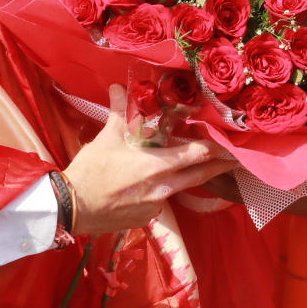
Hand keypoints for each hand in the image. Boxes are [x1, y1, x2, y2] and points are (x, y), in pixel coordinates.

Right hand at [61, 86, 238, 235]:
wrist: (70, 208)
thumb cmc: (91, 170)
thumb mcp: (107, 138)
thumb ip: (120, 113)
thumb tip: (119, 88)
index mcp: (157, 166)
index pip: (196, 154)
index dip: (216, 148)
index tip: (232, 144)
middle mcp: (163, 188)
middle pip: (200, 176)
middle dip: (219, 167)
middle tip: (235, 161)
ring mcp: (156, 207)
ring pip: (178, 189)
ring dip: (187, 179)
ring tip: (192, 169)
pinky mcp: (145, 219)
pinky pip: (160, 203)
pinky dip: (160, 192)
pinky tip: (148, 186)